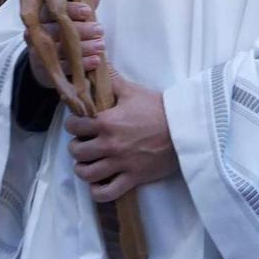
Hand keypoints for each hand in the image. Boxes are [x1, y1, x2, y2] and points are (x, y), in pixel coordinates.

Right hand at [28, 0, 104, 114]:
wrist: (47, 60)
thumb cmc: (63, 30)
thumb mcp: (74, 15)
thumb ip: (84, 2)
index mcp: (42, 12)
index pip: (53, 8)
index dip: (72, 9)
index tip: (88, 11)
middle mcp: (37, 30)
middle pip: (57, 29)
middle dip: (82, 29)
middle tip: (100, 30)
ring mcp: (38, 50)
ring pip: (60, 49)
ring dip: (84, 47)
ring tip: (101, 45)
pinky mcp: (44, 68)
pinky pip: (62, 66)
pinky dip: (81, 64)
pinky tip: (96, 61)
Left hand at [65, 71, 177, 203]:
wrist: (184, 129)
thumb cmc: (158, 108)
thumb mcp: (132, 91)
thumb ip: (111, 80)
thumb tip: (97, 65)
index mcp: (106, 122)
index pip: (74, 126)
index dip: (73, 125)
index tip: (79, 125)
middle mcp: (109, 144)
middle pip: (77, 151)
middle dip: (77, 147)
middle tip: (84, 144)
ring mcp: (120, 164)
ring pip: (87, 173)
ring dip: (83, 168)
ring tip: (88, 163)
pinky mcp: (133, 178)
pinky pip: (106, 193)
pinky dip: (97, 191)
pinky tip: (98, 183)